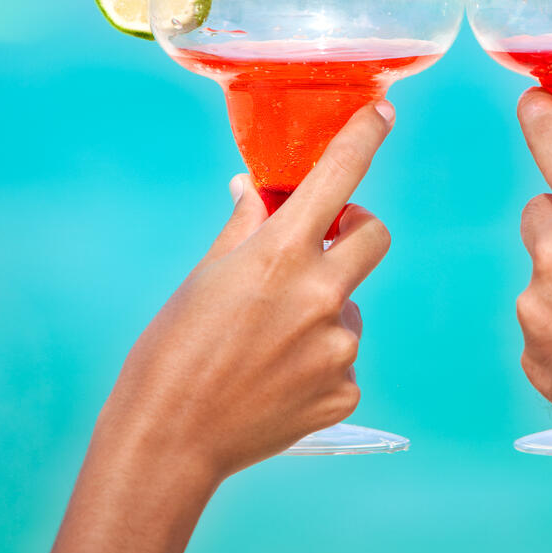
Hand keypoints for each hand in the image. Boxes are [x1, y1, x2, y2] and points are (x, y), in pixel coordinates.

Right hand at [101, 101, 393, 480]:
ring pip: (350, 306)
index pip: (337, 176)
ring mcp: (339, 347)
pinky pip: (343, 359)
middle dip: (352, 231)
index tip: (382, 112)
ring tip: (266, 343)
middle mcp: (321, 295)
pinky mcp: (346, 391)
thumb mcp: (206, 275)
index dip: (364, 137)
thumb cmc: (173, 351)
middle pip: (374, 235)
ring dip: (323, 310)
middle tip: (321, 245)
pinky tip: (276, 379)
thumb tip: (254, 190)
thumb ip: (245, 227)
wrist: (169, 440)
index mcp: (280, 254)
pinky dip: (317, 362)